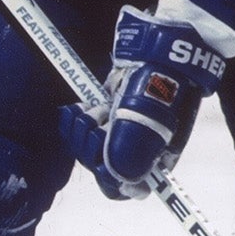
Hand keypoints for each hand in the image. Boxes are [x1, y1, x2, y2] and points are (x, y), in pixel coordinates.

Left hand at [59, 6, 226, 199]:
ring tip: (95, 109)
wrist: (160, 47)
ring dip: (83, 130)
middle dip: (92, 147)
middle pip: (102, 168)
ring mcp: (119, 130)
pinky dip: (73, 120)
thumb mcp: (149, 122)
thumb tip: (118, 181)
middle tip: (99, 123)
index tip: (105, 162)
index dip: (112, 179)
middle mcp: (137, 148)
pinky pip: (77, 130)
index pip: (128, 188)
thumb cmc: (161, 82)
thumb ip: (131, 157)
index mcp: (156, 157)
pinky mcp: (103, 113)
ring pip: (86, 149)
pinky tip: (78, 108)